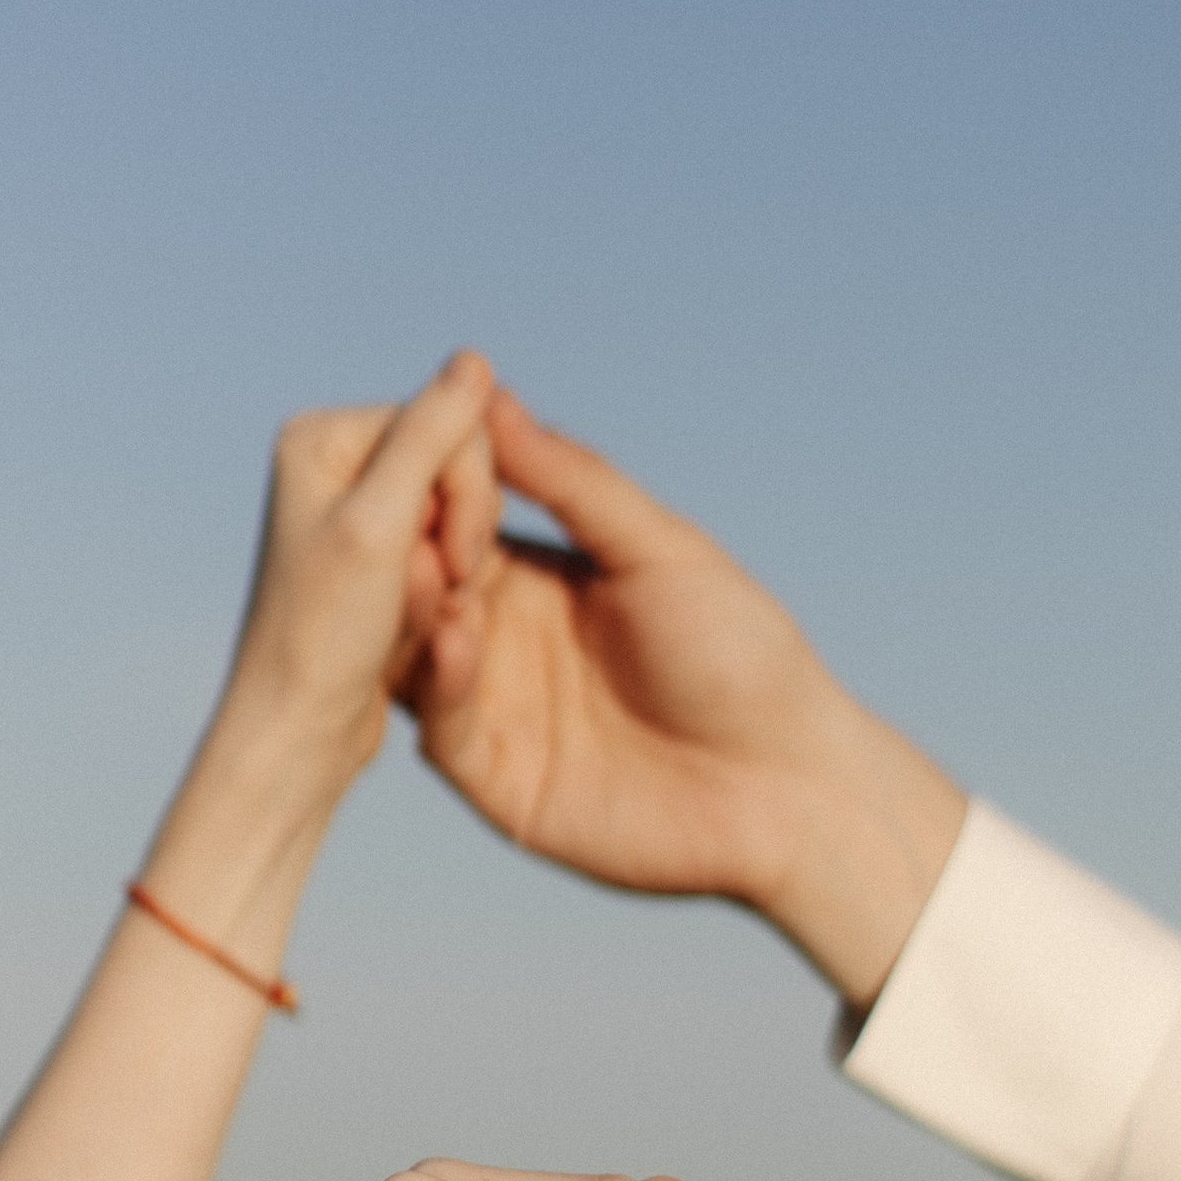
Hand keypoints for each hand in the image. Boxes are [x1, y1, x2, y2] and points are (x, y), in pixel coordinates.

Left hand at [218, 351, 501, 802]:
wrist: (297, 735)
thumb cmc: (323, 635)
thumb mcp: (382, 527)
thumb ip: (429, 437)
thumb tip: (474, 358)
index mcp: (320, 437)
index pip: (445, 422)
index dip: (467, 492)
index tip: (449, 562)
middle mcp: (333, 464)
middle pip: (457, 465)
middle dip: (460, 533)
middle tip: (431, 591)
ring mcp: (355, 514)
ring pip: (460, 517)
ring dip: (449, 574)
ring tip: (406, 618)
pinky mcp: (377, 563)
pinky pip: (446, 559)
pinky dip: (439, 598)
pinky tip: (404, 633)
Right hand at [401, 391, 966, 1007]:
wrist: (785, 784)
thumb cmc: (741, 653)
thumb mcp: (658, 549)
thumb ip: (573, 482)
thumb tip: (490, 396)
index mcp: (537, 579)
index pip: (452, 525)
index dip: (430, 494)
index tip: (418, 457)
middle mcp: (504, 641)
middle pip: (419, 591)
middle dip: (403, 556)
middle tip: (395, 521)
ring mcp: (496, 711)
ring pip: (413, 657)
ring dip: (411, 616)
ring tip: (426, 578)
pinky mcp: (497, 782)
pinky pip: (442, 730)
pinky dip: (438, 683)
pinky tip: (458, 641)